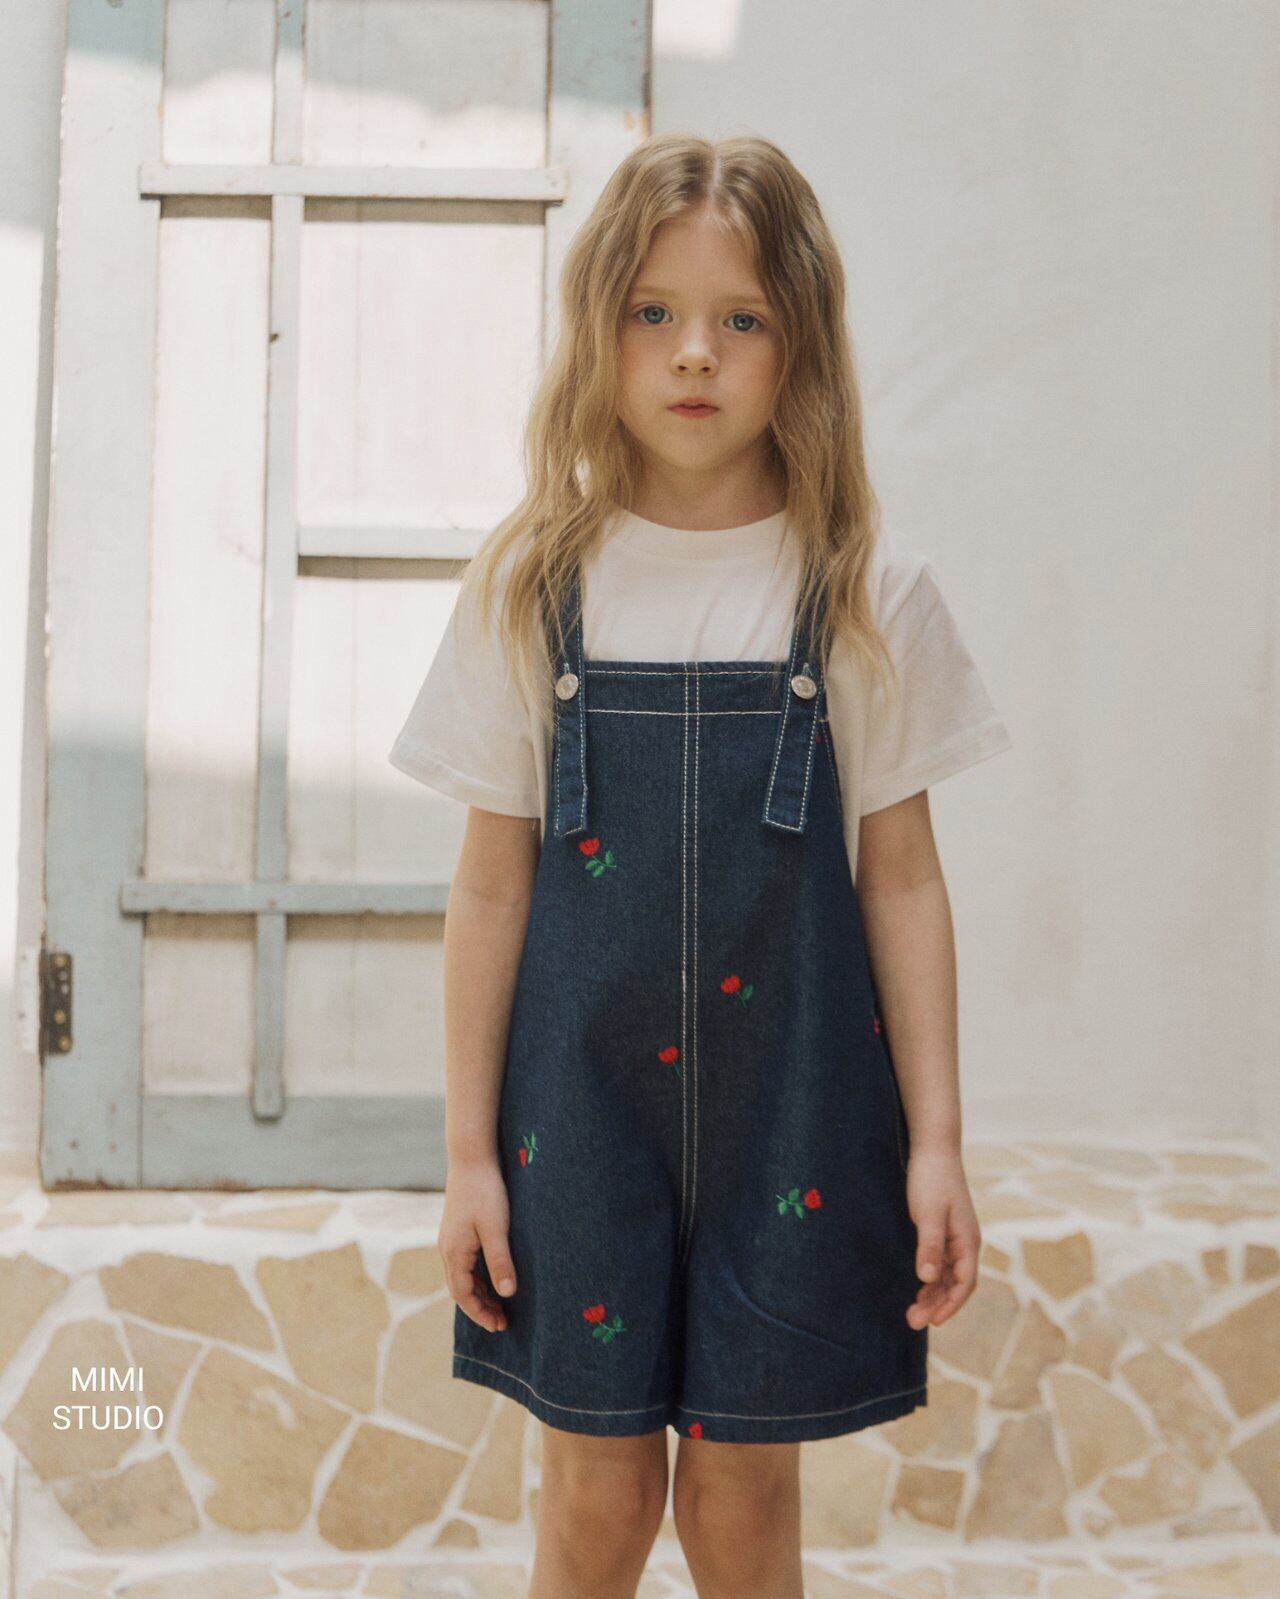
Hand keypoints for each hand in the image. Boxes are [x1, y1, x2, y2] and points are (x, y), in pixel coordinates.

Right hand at [439, 1155, 519, 1333]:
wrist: (472, 1158)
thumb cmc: (485, 1192)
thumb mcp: (496, 1228)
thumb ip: (500, 1261)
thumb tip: (507, 1294)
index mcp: (454, 1252)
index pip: (463, 1294)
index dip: (480, 1313)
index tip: (498, 1326)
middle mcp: (448, 1249)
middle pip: (461, 1288)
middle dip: (481, 1307)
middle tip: (503, 1322)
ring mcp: (452, 1239)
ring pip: (464, 1276)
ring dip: (481, 1293)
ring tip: (501, 1306)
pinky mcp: (459, 1230)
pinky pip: (467, 1263)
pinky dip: (480, 1277)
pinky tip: (495, 1278)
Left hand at [902, 1146, 979, 1327]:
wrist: (933, 1149)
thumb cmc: (931, 1180)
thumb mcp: (928, 1215)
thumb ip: (929, 1247)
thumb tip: (929, 1279)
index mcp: (968, 1241)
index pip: (964, 1283)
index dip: (950, 1305)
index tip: (932, 1322)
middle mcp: (966, 1243)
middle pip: (956, 1284)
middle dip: (938, 1305)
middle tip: (913, 1321)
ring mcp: (955, 1237)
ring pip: (948, 1276)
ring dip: (934, 1295)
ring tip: (913, 1312)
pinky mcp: (943, 1231)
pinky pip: (942, 1264)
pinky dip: (932, 1279)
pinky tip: (920, 1288)